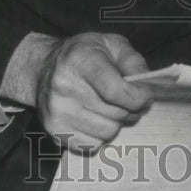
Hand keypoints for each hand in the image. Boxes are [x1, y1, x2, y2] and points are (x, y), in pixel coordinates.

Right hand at [36, 32, 152, 152]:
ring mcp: (57, 112)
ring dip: (116, 122)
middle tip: (128, 99)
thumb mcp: (112, 44)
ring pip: (108, 132)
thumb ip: (134, 61)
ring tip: (108, 107)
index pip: (116, 90)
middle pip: (116, 113)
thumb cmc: (83, 54)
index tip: (146, 96)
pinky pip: (93, 145)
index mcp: (80, 60)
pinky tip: (94, 118)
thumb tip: (146, 88)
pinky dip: (100, 135)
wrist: (43, 68)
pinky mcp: (55, 131)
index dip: (139, 98)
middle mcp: (64, 87)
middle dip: (130, 109)